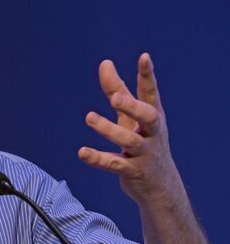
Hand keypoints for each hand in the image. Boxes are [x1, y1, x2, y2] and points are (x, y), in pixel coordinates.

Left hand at [78, 54, 181, 205]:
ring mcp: (145, 153)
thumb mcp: (131, 118)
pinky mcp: (134, 171)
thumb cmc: (145, 144)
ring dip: (108, 129)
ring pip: (129, 140)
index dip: (148, 75)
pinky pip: (115, 164)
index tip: (144, 56)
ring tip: (89, 117)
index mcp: (153, 116)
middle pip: (147, 116)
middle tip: (114, 98)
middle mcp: (152, 133)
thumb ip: (117, 90)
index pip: (151, 93)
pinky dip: (98, 158)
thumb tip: (105, 63)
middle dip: (132, 106)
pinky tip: (82, 152)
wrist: (161, 187)